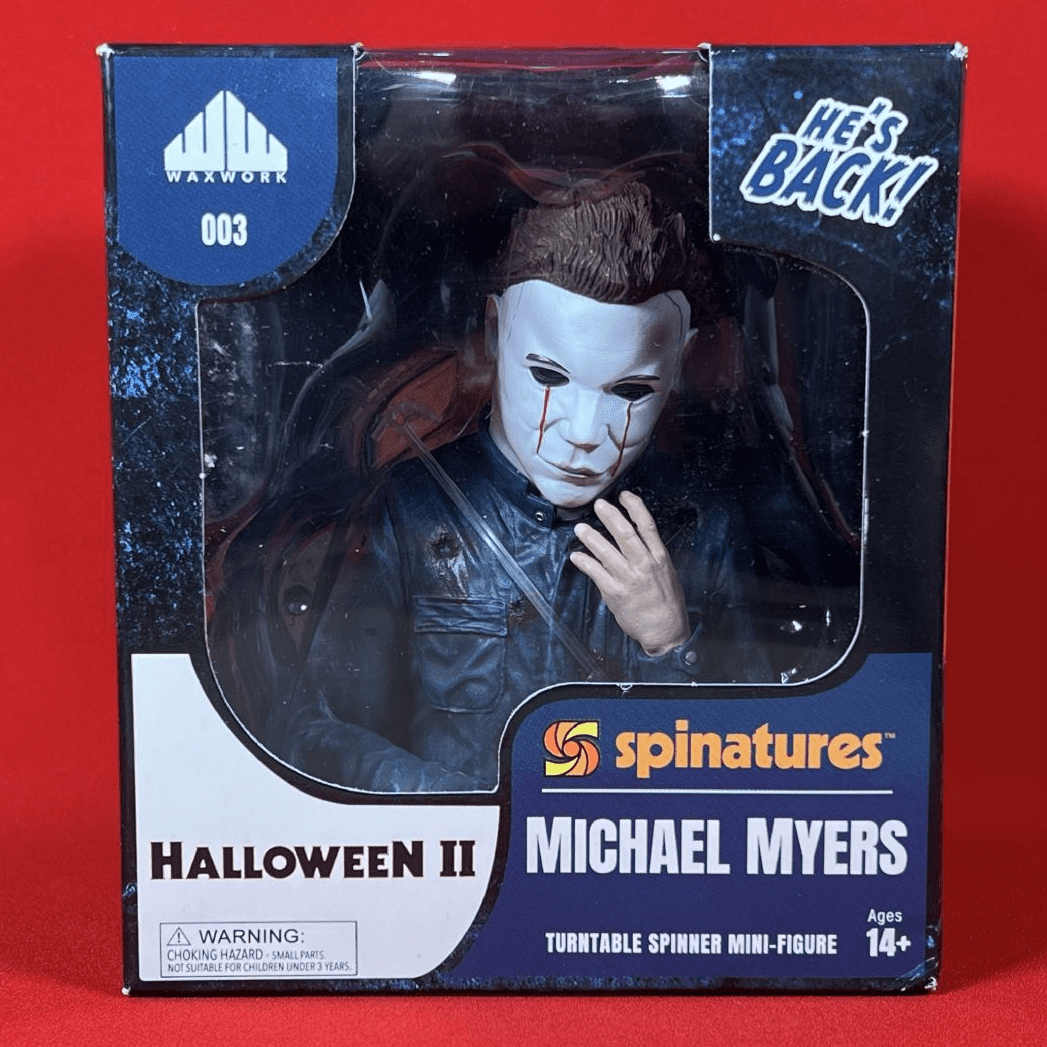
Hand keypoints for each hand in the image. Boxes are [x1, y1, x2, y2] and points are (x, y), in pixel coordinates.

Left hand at [569, 491, 689, 655]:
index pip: (647, 525)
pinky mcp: (616, 593)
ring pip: (607, 552)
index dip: (635, 507)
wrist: (666, 631)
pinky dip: (585, 563)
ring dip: (591, 538)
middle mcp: (644, 565)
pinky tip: (576, 556)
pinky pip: (596, 573)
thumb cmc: (666, 603)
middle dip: (610, 516)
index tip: (624, 495)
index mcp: (659, 558)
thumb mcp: (665, 574)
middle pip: (625, 533)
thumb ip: (649, 557)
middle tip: (598, 505)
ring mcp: (629, 579)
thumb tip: (631, 542)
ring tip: (581, 528)